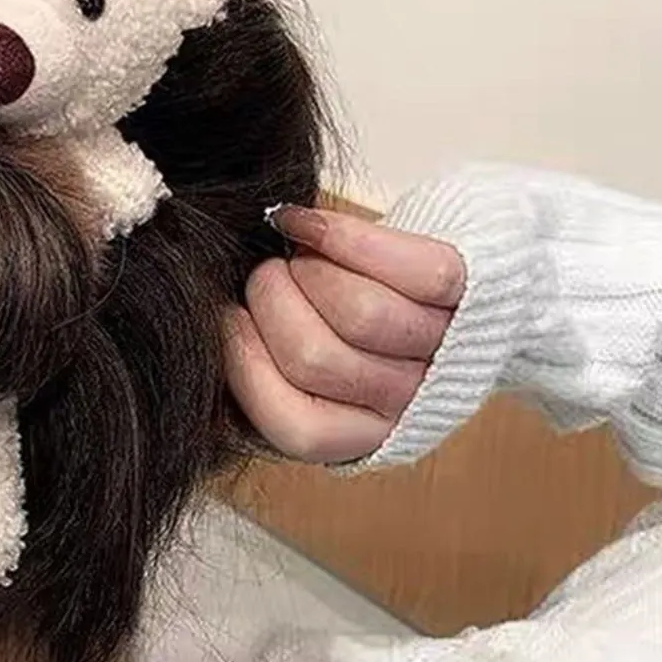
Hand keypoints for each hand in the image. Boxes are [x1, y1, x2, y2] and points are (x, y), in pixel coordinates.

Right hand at [224, 204, 465, 462]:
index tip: (226, 317)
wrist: (439, 281)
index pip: (296, 424)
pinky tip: (307, 224)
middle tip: (265, 279)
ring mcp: (441, 349)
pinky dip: (343, 234)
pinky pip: (409, 270)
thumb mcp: (289, 363)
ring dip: (308, 268)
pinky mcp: (465, 290)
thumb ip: (252, 362)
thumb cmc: (341, 318)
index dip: (245, 362)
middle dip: (269, 301)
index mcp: (357, 436)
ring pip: (361, 314)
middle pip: (319, 359)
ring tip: (300, 257)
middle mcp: (406, 404)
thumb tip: (196, 327)